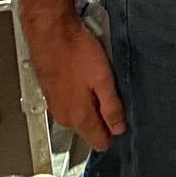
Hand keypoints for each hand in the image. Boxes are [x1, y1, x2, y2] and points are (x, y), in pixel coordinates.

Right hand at [28, 14, 126, 152]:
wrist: (51, 34)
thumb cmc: (76, 52)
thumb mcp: (103, 79)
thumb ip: (111, 107)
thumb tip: (119, 129)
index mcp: (79, 117)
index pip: (99, 142)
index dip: (114, 132)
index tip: (124, 119)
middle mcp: (65, 117)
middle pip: (91, 129)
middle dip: (105, 117)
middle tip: (116, 94)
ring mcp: (56, 106)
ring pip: (81, 116)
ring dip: (93, 104)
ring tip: (102, 82)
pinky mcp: (53, 94)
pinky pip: (72, 104)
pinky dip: (82, 95)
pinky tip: (87, 78)